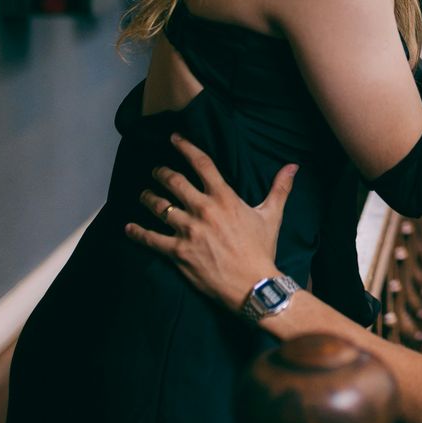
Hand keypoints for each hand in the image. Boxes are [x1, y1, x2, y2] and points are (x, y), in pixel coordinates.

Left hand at [126, 133, 297, 312]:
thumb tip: (293, 166)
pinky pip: (151, 239)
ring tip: (143, 195)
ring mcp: (188, 231)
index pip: (202, 164)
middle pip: (174, 182)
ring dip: (148, 198)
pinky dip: (138, 233)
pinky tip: (129, 228)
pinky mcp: (178, 252)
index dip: (186, 147)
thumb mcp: (272, 215)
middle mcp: (203, 210)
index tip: (174, 138)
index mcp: (224, 197)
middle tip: (156, 171)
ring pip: (159, 207)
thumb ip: (279, 188)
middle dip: (161, 173)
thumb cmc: (262, 249)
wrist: (253, 284)